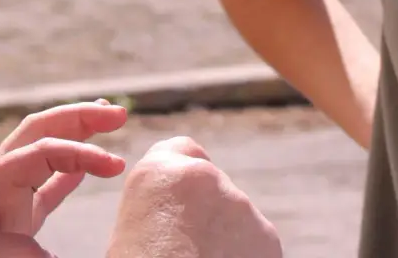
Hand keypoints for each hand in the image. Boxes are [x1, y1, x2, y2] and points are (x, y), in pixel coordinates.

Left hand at [0, 100, 129, 256]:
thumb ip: (8, 249)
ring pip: (46, 152)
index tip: (115, 165)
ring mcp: (6, 200)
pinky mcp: (11, 222)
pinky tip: (87, 167)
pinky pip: (46, 188)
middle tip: (117, 112)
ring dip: (76, 133)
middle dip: (79, 116)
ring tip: (108, 118)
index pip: (42, 151)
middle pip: (42, 132)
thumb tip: (51, 254)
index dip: (81, 152)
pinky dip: (69, 172)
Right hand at [106, 136, 281, 257]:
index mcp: (160, 172)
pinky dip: (244, 255)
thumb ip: (158, 204)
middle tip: (189, 250)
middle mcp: (205, 176)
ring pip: (236, 217)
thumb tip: (172, 213)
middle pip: (213, 187)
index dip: (185, 178)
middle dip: (208, 213)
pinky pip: (255, 242)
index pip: (184, 149)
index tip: (181, 203)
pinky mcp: (266, 236)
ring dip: (226, 236)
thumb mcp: (131, 228)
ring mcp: (240, 205)